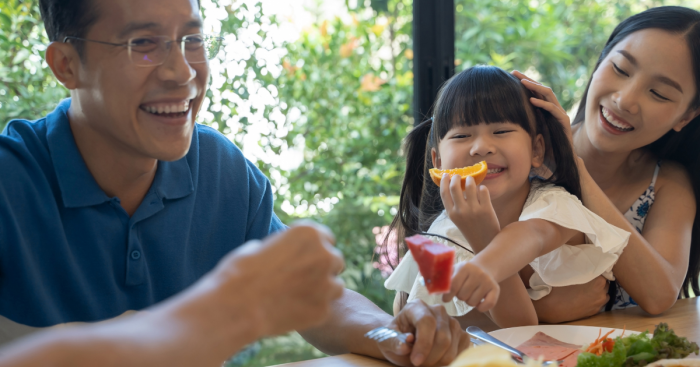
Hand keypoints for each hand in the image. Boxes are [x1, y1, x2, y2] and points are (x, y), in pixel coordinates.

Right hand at [214, 221, 344, 336]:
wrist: (235, 306)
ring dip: (323, 291)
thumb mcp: (260, 246)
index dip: (316, 250)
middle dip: (323, 270)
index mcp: (308, 233)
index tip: (305, 259)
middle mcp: (324, 254)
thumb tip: (285, 253)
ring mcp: (326, 283)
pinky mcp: (323, 309)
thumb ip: (282, 247)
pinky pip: (325, 309)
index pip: (327, 238)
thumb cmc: (240, 273)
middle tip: (303, 280)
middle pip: (335, 260)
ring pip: (336, 286)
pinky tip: (292, 312)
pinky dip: (313, 311)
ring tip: (298, 297)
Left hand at [380, 300, 469, 365]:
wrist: (405, 339)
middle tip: (418, 365)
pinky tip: (436, 360)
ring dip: (438, 361)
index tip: (415, 361)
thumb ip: (393, 342)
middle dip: (430, 358)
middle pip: (443, 337)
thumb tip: (404, 346)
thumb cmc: (396, 338)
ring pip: (452, 347)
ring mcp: (452, 321)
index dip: (423, 344)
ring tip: (425, 362)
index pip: (426, 322)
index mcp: (417, 306)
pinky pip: (461, 352)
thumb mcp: (387, 340)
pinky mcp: (462, 334)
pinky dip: (449, 361)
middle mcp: (437, 310)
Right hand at [440, 174, 499, 251]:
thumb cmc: (471, 229)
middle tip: (459, 175)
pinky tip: (482, 191)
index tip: (446, 175)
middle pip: (455, 186)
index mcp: (452, 214)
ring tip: (471, 180)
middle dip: (457, 177)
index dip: (444, 181)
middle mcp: (461, 211)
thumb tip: (454, 185)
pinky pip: (483, 190)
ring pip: (470, 185)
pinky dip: (482, 188)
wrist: (485, 242)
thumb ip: (455, 205)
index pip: (444, 193)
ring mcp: (474, 210)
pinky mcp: (486, 209)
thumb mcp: (458, 219)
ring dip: (470, 180)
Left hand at [442, 261, 499, 312]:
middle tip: (462, 292)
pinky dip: (481, 307)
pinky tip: (479, 302)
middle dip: (460, 297)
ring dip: (469, 301)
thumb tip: (432, 288)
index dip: (447, 295)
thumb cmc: (464, 273)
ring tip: (470, 294)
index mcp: (464, 267)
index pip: (453, 285)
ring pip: (472, 302)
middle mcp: (477, 273)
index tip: (445, 299)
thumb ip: (443, 279)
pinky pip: (488, 305)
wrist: (484, 267)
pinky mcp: (496, 288)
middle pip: (462, 296)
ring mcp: (487, 281)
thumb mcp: (454, 271)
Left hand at [511, 70, 572, 145]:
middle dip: (527, 79)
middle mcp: (553, 108)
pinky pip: (552, 109)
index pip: (535, 91)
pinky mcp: (564, 121)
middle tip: (514, 73)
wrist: (562, 159)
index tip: (511, 76)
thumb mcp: (531, 131)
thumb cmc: (545, 147)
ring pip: (548, 94)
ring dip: (535, 87)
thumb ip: (525, 122)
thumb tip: (505, 116)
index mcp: (545, 109)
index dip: (524, 83)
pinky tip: (532, 100)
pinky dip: (542, 104)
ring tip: (522, 82)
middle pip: (541, 89)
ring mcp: (559, 113)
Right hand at [533, 276, 609, 322]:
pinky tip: (584, 298)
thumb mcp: (571, 274)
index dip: (597, 270)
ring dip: (598, 291)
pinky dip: (594, 299)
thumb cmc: (560, 288)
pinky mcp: (595, 312)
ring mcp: (599, 303)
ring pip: (604, 293)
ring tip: (586, 289)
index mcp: (598, 281)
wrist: (552, 307)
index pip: (604, 272)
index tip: (590, 269)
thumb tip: (587, 265)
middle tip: (587, 279)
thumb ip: (583, 269)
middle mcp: (602, 293)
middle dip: (598, 281)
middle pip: (605, 283)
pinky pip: (598, 302)